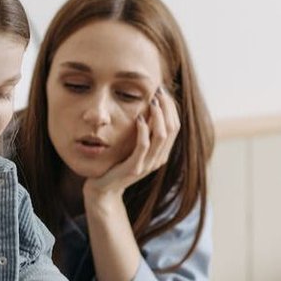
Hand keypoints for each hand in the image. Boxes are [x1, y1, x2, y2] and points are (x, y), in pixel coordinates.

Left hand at [84, 86, 179, 200]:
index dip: (171, 107)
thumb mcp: (134, 147)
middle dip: (167, 107)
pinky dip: (143, 130)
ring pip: (162, 136)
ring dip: (158, 115)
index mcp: (162, 153)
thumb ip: (144, 133)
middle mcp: (159, 159)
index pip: (175, 126)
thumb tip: (148, 108)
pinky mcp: (134, 168)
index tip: (162, 91)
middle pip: (172, 128)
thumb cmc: (118, 165)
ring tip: (151, 101)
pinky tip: (138, 118)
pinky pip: (143, 146)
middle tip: (159, 91)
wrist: (105, 189)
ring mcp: (148, 165)